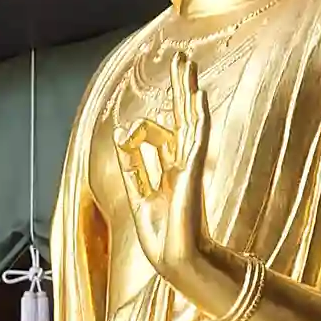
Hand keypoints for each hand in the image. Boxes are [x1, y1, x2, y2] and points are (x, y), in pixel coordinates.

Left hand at [115, 49, 210, 292]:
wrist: (176, 260)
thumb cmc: (161, 238)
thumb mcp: (138, 196)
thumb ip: (132, 167)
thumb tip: (121, 135)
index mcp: (171, 170)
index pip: (164, 131)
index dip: (149, 121)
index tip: (139, 119)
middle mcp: (184, 163)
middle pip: (183, 116)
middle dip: (180, 87)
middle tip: (183, 59)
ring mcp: (191, 166)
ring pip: (191, 119)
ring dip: (188, 90)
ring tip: (188, 63)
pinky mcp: (194, 172)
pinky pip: (198, 138)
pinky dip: (199, 117)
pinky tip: (198, 95)